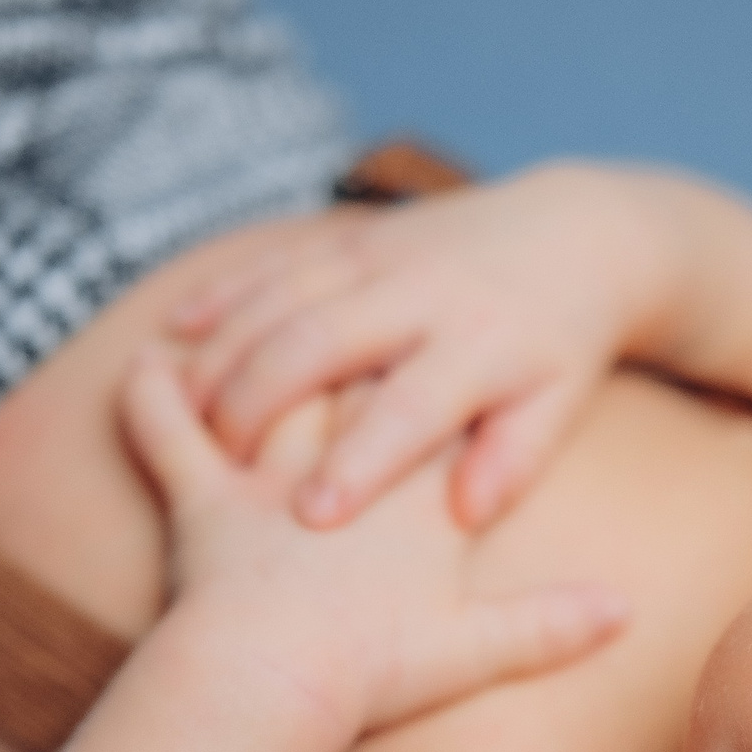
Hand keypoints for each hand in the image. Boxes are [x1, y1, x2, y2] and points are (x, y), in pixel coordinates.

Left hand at [118, 345, 628, 732]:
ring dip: (246, 348)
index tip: (432, 337)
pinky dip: (147, 393)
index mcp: (412, 487)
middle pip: (344, 369)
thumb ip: (543, 626)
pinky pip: (162, 427)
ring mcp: (265, 472)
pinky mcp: (199, 495)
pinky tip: (142, 357)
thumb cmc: (373, 672)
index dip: (428, 365)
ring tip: (232, 322)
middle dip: (340, 338)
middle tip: (334, 318)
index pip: (428, 403)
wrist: (271, 684)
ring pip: (259, 380)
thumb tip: (623, 619)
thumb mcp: (472, 649)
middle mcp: (338, 458)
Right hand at [166, 163, 669, 531]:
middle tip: (220, 465)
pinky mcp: (352, 236)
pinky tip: (177, 333)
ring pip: (283, 297)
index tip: (313, 517)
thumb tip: (468, 516)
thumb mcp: (558, 405)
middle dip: (262, 400)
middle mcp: (424, 295)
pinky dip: (223, 294)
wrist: (574, 235)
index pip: (412, 408)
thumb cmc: (561, 347)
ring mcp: (381, 257)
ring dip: (226, 352)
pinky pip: (274, 261)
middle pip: (323, 342)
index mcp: (481, 347)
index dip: (361, 461)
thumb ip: (515, 459)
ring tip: (186, 417)